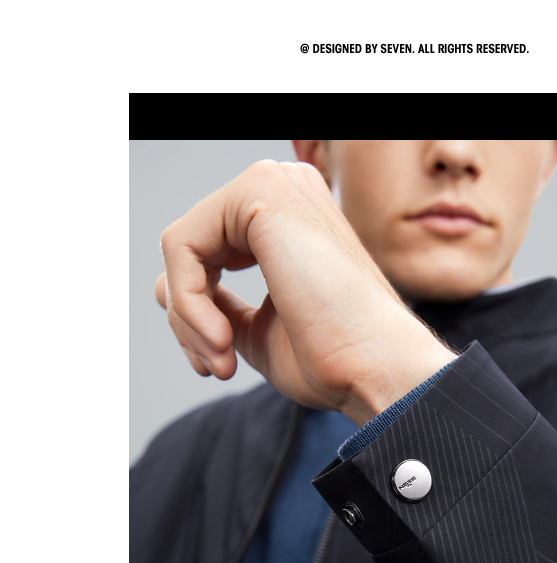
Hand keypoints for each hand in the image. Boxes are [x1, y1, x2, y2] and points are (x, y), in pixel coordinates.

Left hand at [155, 160, 455, 425]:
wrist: (376, 367)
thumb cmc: (336, 358)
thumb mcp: (256, 329)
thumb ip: (215, 302)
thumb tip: (163, 286)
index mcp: (289, 219)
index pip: (210, 254)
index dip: (197, 315)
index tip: (217, 364)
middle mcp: (283, 190)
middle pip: (191, 249)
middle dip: (188, 317)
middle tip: (216, 367)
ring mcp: (273, 185)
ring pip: (181, 248)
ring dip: (187, 317)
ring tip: (222, 360)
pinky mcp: (258, 193)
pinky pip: (181, 245)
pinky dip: (188, 301)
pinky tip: (222, 338)